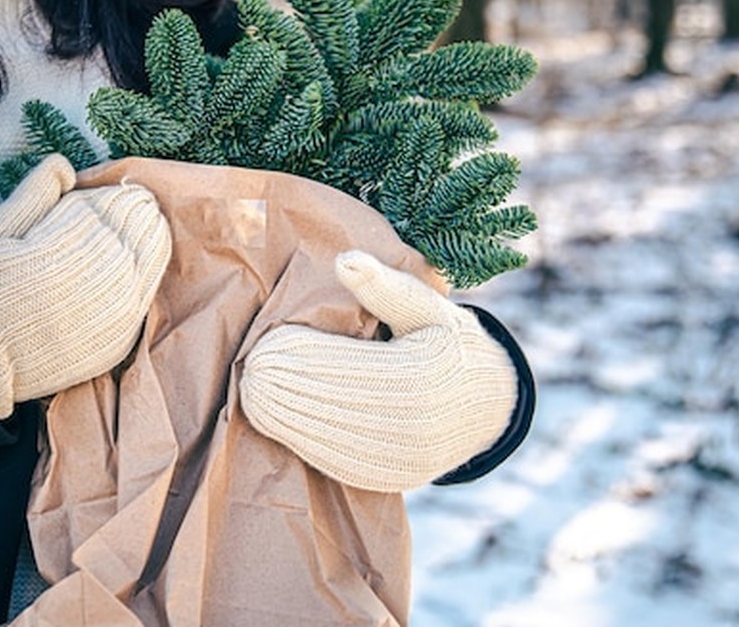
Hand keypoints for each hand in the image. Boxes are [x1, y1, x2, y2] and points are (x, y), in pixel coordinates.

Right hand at [0, 155, 171, 418]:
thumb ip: (33, 196)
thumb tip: (64, 164)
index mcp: (55, 252)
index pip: (102, 210)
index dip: (110, 195)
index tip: (114, 187)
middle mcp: (89, 286)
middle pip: (130, 234)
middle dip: (133, 213)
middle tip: (137, 199)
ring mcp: (107, 318)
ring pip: (146, 264)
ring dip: (148, 239)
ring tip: (144, 222)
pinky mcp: (115, 344)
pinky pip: (143, 299)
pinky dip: (146, 274)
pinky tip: (138, 261)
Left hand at [240, 250, 518, 491]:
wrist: (488, 401)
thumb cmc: (446, 340)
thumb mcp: (426, 305)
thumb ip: (384, 285)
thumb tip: (345, 260)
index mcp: (427, 374)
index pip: (352, 366)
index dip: (306, 356)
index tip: (268, 342)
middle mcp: (418, 425)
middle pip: (337, 406)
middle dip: (288, 390)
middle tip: (250, 372)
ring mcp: (406, 460)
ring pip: (333, 442)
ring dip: (287, 421)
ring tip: (253, 396)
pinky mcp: (393, 479)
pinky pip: (340, 465)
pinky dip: (304, 444)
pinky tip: (277, 422)